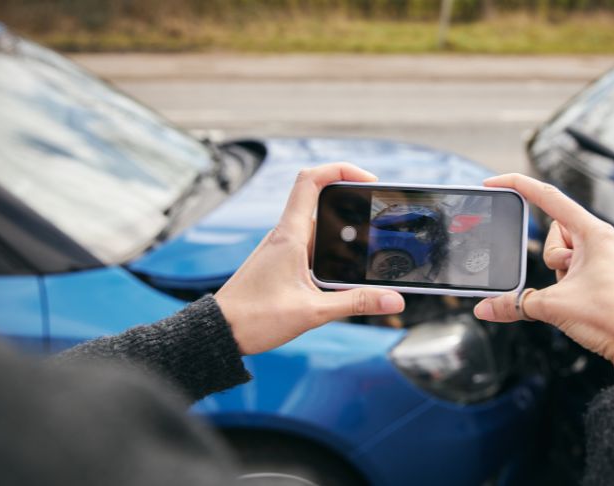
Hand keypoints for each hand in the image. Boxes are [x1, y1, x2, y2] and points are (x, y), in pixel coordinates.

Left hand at [214, 163, 404, 354]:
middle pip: (321, 202)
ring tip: (369, 249)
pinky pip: (311, 245)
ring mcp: (281, 248)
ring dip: (343, 233)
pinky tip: (344, 272)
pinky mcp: (281, 262)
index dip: (341, 169)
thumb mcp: (313, 312)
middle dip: (352, 206)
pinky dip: (331, 251)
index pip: (311, 180)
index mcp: (289, 235)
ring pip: (318, 227)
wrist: (218, 332)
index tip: (368, 181)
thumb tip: (395, 300)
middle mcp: (284, 235)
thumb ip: (356, 303)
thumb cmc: (255, 319)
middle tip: (378, 220)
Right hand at [473, 174, 613, 395]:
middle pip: (553, 233)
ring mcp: (602, 257)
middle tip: (567, 280)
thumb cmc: (613, 317)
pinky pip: (572, 270)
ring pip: (561, 255)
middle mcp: (600, 239)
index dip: (518, 185)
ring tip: (580, 295)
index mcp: (593, 232)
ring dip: (560, 275)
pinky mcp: (603, 275)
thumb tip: (484, 309)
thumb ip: (514, 304)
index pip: (548, 197)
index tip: (494, 183)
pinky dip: (566, 284)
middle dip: (550, 258)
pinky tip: (581, 302)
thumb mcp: (553, 306)